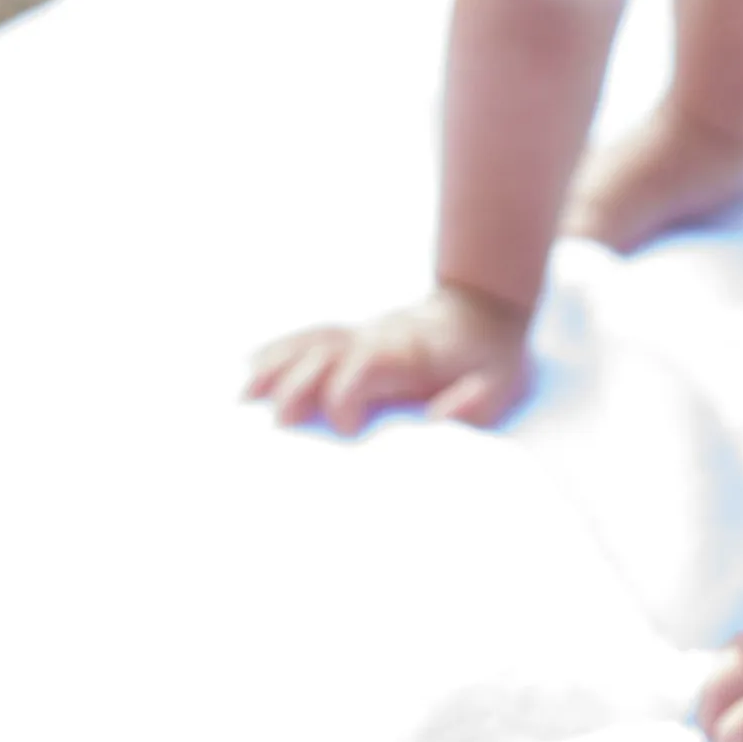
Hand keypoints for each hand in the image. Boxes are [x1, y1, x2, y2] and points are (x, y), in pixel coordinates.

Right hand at [245, 283, 533, 434]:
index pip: (361, 365)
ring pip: (311, 342)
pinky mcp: (356, 337)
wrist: (487, 308)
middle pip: (324, 352)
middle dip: (296, 386)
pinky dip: (279, 350)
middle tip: (277, 425)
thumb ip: (473, 402)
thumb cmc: (493, 358)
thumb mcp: (501, 383)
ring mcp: (363, 333)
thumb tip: (438, 417)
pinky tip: (250, 366)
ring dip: (275, 367)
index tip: (351, 433)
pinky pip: (311, 337)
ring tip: (241, 397)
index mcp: (409, 352)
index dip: (346, 396)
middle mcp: (378, 337)